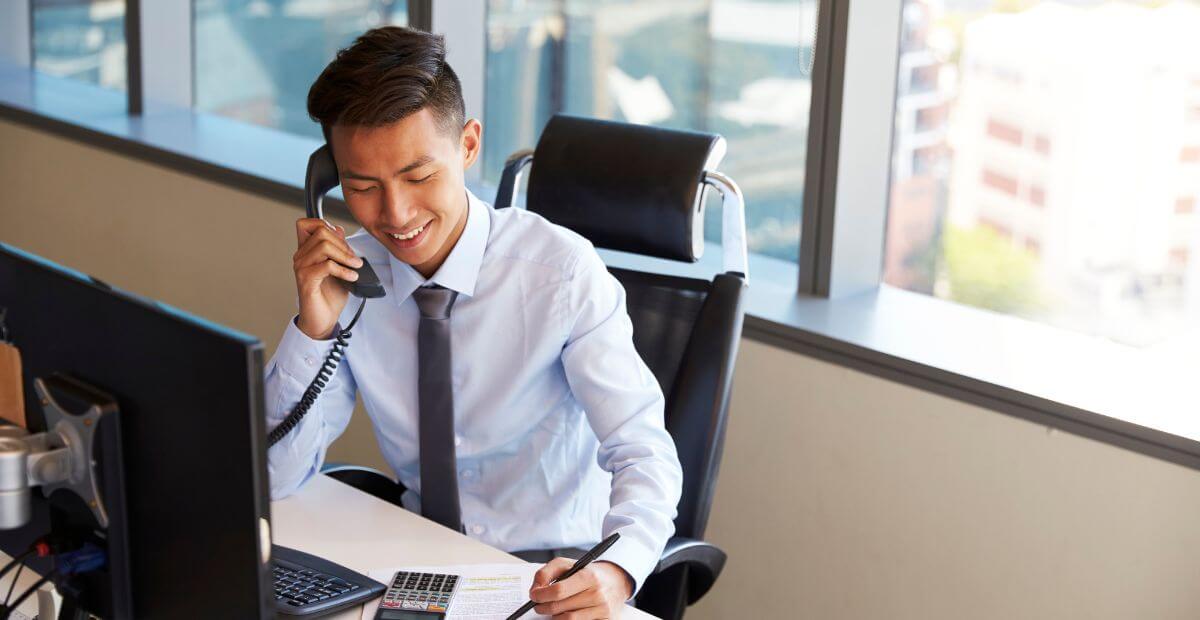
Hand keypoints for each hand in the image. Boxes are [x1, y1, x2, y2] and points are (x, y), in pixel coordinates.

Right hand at [292, 218, 362, 339]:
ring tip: (355, 267)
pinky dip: (343, 270)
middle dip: (343, 243)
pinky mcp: (306, 280)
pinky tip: (351, 277)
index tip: (342, 242)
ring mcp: (301, 268)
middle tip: (354, 259)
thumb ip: (338, 248)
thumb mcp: (339, 267)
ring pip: (324, 246)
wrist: (323, 320)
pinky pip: (326, 265)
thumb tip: (338, 229)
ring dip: (345, 256)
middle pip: (321, 232)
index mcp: (307, 251)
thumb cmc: (329, 296)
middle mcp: (301, 257)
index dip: (326, 225)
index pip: (306, 223)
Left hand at [529, 559, 632, 618]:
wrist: (616, 582)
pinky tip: (566, 614)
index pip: (558, 590)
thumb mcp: (567, 564)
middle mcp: (597, 593)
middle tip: (538, 605)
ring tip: (553, 609)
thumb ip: (546, 572)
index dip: (541, 595)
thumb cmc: (588, 573)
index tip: (534, 596)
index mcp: (588, 576)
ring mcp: (602, 609)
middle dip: (543, 607)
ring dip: (555, 616)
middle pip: (560, 607)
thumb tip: (535, 590)